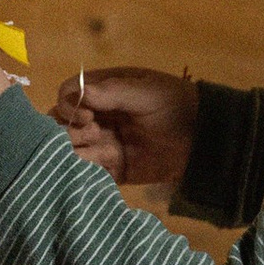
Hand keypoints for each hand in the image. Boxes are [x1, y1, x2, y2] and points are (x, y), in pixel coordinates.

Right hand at [52, 65, 197, 187]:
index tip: (88, 116)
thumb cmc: (173, 105)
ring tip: (103, 153)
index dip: (68, 106)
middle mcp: (96, 117)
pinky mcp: (111, 169)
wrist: (202, 138)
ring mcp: (102, 143)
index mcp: (101, 92)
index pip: (67, 95)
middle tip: (96, 134)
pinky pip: (88, 172)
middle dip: (69, 131)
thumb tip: (79, 93)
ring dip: (77, 152)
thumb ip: (113, 92)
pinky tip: (103, 170)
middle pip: (61, 124)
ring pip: (71, 149)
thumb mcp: (145, 92)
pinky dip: (87, 172)